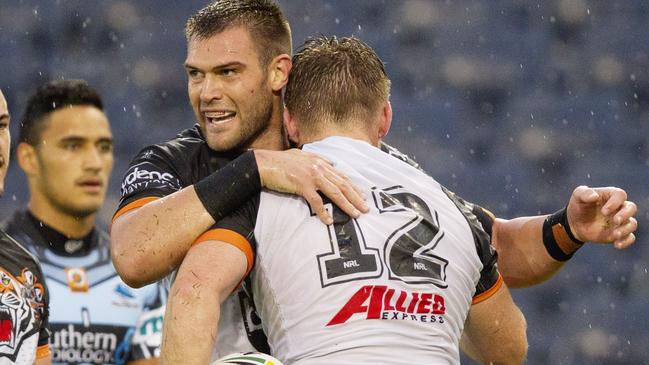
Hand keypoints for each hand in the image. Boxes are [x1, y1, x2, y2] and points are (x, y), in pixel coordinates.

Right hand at [254, 149, 368, 223]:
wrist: (264, 163)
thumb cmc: (280, 161)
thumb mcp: (301, 155)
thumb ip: (316, 159)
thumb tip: (329, 162)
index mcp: (320, 162)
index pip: (341, 175)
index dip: (353, 186)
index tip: (362, 196)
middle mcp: (319, 167)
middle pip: (342, 184)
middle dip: (356, 197)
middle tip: (365, 208)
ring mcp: (311, 176)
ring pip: (334, 192)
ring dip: (347, 204)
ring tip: (355, 214)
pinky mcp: (302, 185)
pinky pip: (316, 201)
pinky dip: (323, 212)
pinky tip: (329, 220)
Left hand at [567, 185, 637, 248]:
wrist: (574, 224)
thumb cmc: (578, 206)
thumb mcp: (577, 196)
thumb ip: (584, 193)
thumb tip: (594, 196)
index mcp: (610, 196)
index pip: (620, 195)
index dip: (615, 202)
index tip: (604, 211)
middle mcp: (619, 207)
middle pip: (631, 208)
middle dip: (625, 214)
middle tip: (615, 220)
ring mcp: (620, 221)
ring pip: (632, 224)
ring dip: (626, 229)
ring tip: (615, 235)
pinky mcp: (619, 233)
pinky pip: (629, 238)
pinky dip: (626, 241)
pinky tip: (617, 244)